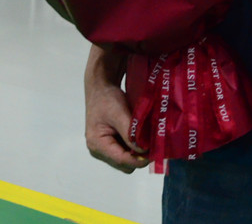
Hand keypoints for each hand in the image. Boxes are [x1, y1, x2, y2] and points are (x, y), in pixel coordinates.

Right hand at [84, 45, 147, 173]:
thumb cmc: (107, 98)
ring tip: (147, 140)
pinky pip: (123, 152)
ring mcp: (103, 148)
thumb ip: (130, 133)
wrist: (100, 87)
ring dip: (136, 152)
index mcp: (97, 144)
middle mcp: (98, 150)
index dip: (138, 160)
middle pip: (123, 164)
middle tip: (152, 144)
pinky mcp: (109, 143)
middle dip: (138, 157)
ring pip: (125, 160)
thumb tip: (143, 151)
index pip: (121, 160)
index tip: (154, 154)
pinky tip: (140, 137)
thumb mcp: (119, 113)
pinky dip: (132, 147)